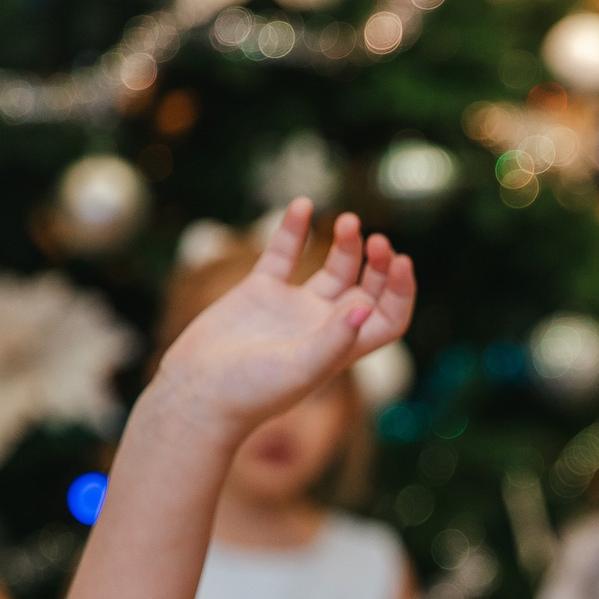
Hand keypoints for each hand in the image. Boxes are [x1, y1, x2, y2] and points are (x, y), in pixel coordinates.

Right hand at [148, 200, 415, 440]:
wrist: (196, 393)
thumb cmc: (250, 393)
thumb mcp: (299, 369)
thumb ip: (334, 341)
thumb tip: (363, 308)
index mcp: (343, 348)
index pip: (388, 318)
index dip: (401, 291)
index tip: (402, 261)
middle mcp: (323, 327)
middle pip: (364, 288)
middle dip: (377, 263)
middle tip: (376, 240)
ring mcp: (293, 308)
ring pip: (331, 268)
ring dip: (344, 244)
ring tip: (348, 221)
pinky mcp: (259, 292)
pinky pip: (283, 254)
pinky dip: (294, 231)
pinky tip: (303, 205)